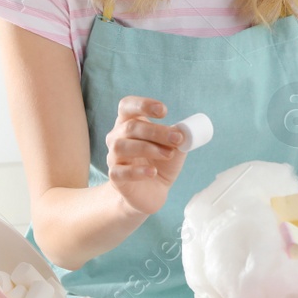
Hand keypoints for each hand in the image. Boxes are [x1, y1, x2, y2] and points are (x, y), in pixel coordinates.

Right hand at [104, 96, 186, 216]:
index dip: (142, 105)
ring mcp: (113, 157)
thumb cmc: (160, 163)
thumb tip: (184, 130)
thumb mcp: (173, 147)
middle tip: (177, 138)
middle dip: (156, 131)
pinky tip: (153, 172)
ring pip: (122, 146)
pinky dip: (137, 171)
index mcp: (129, 123)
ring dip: (149, 148)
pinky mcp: (115, 177)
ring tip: (168, 155)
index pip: (127, 106)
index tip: (164, 111)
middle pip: (130, 127)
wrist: (151, 192)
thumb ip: (178, 137)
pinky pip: (120, 171)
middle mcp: (116, 137)